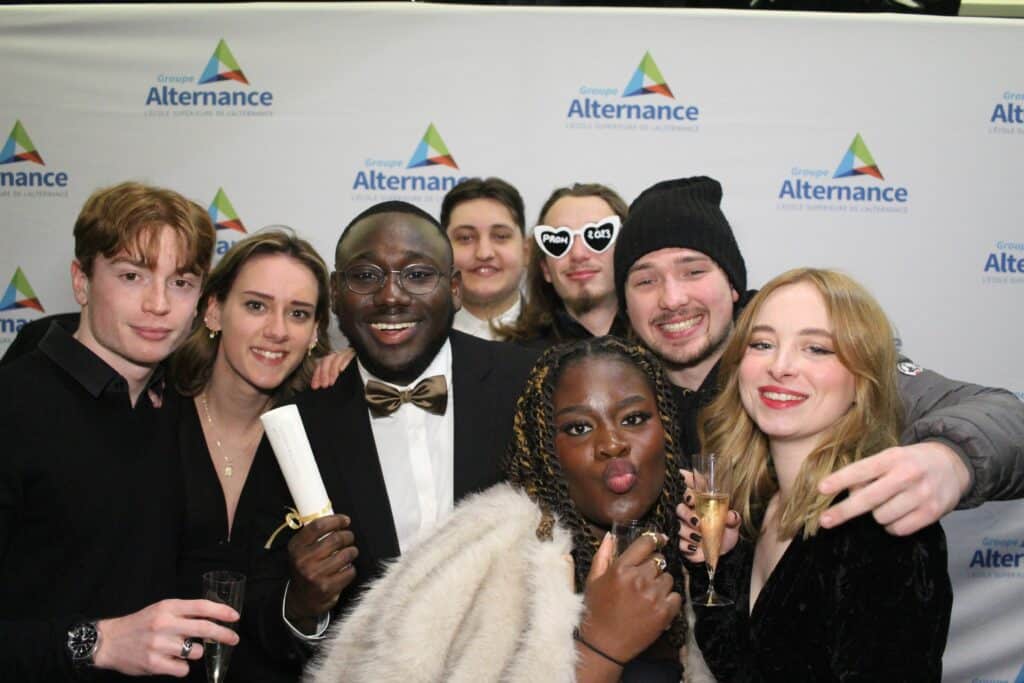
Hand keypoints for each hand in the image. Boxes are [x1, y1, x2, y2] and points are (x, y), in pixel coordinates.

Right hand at [92, 599, 238, 676]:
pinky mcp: (154, 664)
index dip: (221, 611)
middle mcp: (165, 624)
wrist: (109, 641)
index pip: (201, 606)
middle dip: (224, 635)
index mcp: (168, 607)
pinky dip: (181, 667)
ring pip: (196, 652)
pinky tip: (170, 661)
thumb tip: (213, 618)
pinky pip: (183, 669)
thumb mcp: (161, 609)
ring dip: (195, 653)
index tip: (235, 616)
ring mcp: (159, 645)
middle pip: (205, 629)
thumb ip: (184, 612)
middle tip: (234, 638)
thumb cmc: (140, 624)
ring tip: (180, 650)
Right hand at [285, 514, 357, 626]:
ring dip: (352, 551)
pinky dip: (351, 568)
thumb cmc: (306, 569)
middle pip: (335, 539)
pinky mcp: (327, 588)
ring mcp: (315, 575)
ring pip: (345, 554)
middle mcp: (303, 561)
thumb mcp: (301, 550)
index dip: (335, 520)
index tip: (345, 520)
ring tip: (350, 552)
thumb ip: (314, 536)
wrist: (301, 599)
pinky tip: (346, 568)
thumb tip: (337, 520)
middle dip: (347, 536)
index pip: (318, 526)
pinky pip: (349, 571)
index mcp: (296, 547)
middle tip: (349, 537)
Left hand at [310, 348, 355, 388]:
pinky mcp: (357, 352)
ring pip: (336, 358)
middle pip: (327, 360)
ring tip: (331, 382)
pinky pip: (349, 355)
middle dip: (323, 374)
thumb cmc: (355, 378)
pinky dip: (344, 362)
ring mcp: (348, 353)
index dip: (317, 375)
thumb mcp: (339, 380)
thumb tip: (317, 386)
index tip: (315, 386)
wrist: (372, 372)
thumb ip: (329, 380)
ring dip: (332, 371)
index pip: (321, 364)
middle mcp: (339, 355)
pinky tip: (341, 370)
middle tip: (324, 386)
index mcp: (334, 360)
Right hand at [579, 531, 680, 663]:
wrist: (603, 645)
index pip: (645, 544)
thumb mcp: (594, 580)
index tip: (660, 539)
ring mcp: (653, 596)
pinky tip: (656, 605)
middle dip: (653, 567)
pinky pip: (676, 597)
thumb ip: (603, 555)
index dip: (655, 539)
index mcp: (621, 568)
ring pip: (668, 578)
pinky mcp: (663, 613)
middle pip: (659, 561)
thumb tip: (611, 536)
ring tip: (648, 595)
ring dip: (661, 583)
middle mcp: (639, 579)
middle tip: (644, 578)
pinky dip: (669, 600)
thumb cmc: (595, 611)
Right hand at [677, 469, 739, 561]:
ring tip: (698, 537)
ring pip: (677, 525)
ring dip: (686, 531)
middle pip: (679, 507)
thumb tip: (732, 515)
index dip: (688, 492)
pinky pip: (677, 542)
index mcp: (700, 502)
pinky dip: (685, 545)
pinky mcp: (679, 541)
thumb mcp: (731, 524)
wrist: (720, 551)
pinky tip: (693, 547)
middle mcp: (688, 512)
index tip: (692, 499)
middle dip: (686, 514)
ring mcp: (682, 526)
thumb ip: (733, 518)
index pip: (689, 490)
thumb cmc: (724, 532)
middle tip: (697, 521)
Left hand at [818, 442, 969, 535]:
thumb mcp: (891, 457)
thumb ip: (870, 472)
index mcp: (893, 458)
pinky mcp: (932, 513)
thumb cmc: (911, 462)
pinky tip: (897, 515)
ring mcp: (921, 495)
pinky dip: (892, 526)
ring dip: (876, 516)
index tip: (821, 489)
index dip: (840, 480)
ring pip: (882, 517)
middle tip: (824, 521)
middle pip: (869, 498)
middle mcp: (907, 475)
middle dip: (844, 511)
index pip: (862, 469)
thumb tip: (847, 493)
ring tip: (885, 506)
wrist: (952, 464)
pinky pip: (899, 529)